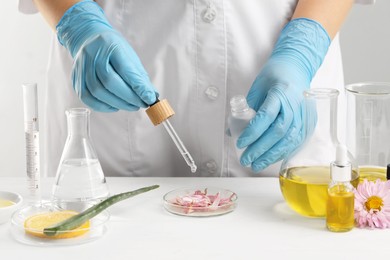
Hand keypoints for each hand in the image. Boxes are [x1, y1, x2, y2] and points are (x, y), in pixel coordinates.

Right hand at [57, 0, 157, 111]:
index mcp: (109, 45)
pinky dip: (102, 106)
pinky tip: (114, 106)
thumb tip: (151, 96)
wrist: (88, 38)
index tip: (149, 98)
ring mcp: (81, 66)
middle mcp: (92, 54)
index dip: (138, 87)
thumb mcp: (129, 56)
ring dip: (117, 103)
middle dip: (128, 97)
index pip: (125, 69)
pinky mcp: (75, 78)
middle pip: (109, 82)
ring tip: (131, 106)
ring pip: (97, 92)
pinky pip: (87, 98)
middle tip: (141, 104)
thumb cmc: (113, 48)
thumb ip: (139, 76)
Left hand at [237, 18, 329, 171]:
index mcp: (280, 93)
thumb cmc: (275, 76)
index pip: (266, 116)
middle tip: (246, 160)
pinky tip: (270, 159)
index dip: (253, 132)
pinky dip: (282, 152)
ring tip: (256, 165)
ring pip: (288, 140)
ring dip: (271, 156)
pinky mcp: (308, 122)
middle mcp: (294, 105)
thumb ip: (246, 109)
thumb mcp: (257, 88)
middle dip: (260, 149)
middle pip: (278, 132)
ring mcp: (303, 115)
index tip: (240, 143)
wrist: (296, 67)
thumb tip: (231, 131)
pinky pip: (295, 142)